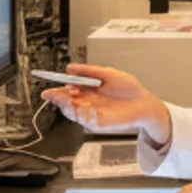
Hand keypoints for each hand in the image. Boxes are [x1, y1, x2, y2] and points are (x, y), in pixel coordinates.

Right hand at [40, 63, 170, 143]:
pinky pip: (87, 122)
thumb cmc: (128, 89)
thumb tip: (69, 68)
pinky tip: (89, 108)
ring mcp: (92, 115)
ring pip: (73, 114)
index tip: (47, 91)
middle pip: (66, 104)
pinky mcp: (99, 124)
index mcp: (86, 91)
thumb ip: (88, 71)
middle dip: (59, 100)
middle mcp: (86, 103)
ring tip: (71, 99)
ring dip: (70, 107)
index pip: (66, 92)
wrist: (144, 102)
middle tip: (58, 95)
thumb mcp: (107, 74)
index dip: (55, 92)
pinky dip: (86, 115)